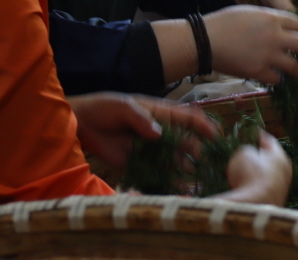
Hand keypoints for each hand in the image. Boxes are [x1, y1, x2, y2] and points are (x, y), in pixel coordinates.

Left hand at [69, 93, 217, 168]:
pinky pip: (154, 173)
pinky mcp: (136, 164)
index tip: (217, 135)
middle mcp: (159, 132)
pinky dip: (164, 181)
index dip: (204, 125)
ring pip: (173, 160)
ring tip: (195, 182)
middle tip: (206, 164)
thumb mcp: (122, 106)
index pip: (188, 118)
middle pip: (185, 142)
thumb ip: (141, 118)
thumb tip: (159, 134)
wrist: (80, 122)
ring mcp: (149, 149)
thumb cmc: (104, 107)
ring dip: (184, 170)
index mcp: (160, 114)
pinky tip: (173, 190)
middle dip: (198, 152)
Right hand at [204, 5, 297, 83]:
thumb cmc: (223, 23)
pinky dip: (280, 80)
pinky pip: (278, 79)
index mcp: (273, 18)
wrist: (204, 40)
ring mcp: (268, 55)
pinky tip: (278, 80)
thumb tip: (282, 27)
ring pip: (296, 66)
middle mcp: (275, 36)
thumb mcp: (250, 12)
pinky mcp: (258, 71)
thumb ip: (269, 19)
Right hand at [211, 131, 291, 205]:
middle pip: (269, 160)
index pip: (269, 141)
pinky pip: (261, 190)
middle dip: (255, 156)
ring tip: (237, 172)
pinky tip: (240, 188)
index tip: (250, 132)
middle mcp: (285, 171)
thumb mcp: (243, 154)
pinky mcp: (272, 202)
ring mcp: (280, 189)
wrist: (254, 208)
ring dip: (253, 174)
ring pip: (265, 176)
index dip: (257, 135)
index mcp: (280, 156)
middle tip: (242, 153)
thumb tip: (248, 155)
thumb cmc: (250, 175)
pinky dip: (252, 187)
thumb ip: (246, 150)